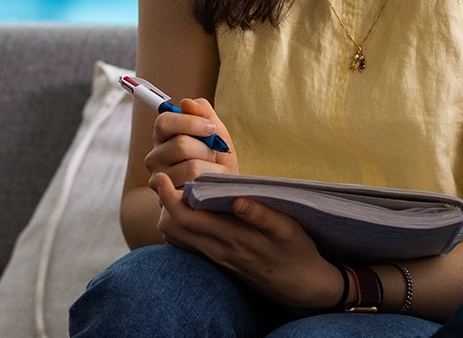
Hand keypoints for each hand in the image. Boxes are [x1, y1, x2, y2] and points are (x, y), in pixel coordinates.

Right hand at [143, 97, 239, 185]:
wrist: (221, 194)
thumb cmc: (218, 160)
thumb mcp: (216, 134)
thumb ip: (204, 114)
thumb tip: (187, 103)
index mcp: (163, 136)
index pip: (164, 122)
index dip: (190, 123)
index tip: (211, 128)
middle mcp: (154, 157)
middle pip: (180, 145)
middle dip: (206, 149)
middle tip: (214, 155)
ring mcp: (159, 180)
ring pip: (191, 168)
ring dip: (212, 168)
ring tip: (214, 172)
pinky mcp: (168, 201)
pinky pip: (195, 188)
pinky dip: (210, 184)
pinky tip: (211, 184)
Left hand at [149, 172, 341, 309]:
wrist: (300, 285)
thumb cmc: (296, 251)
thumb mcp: (288, 230)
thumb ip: (262, 214)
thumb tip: (237, 200)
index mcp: (232, 237)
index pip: (186, 218)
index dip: (167, 197)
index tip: (161, 176)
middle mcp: (217, 250)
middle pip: (172, 228)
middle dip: (162, 202)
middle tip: (164, 178)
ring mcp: (216, 258)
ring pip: (175, 238)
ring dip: (170, 214)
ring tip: (178, 192)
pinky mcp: (218, 262)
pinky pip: (186, 246)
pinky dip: (179, 228)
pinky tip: (190, 212)